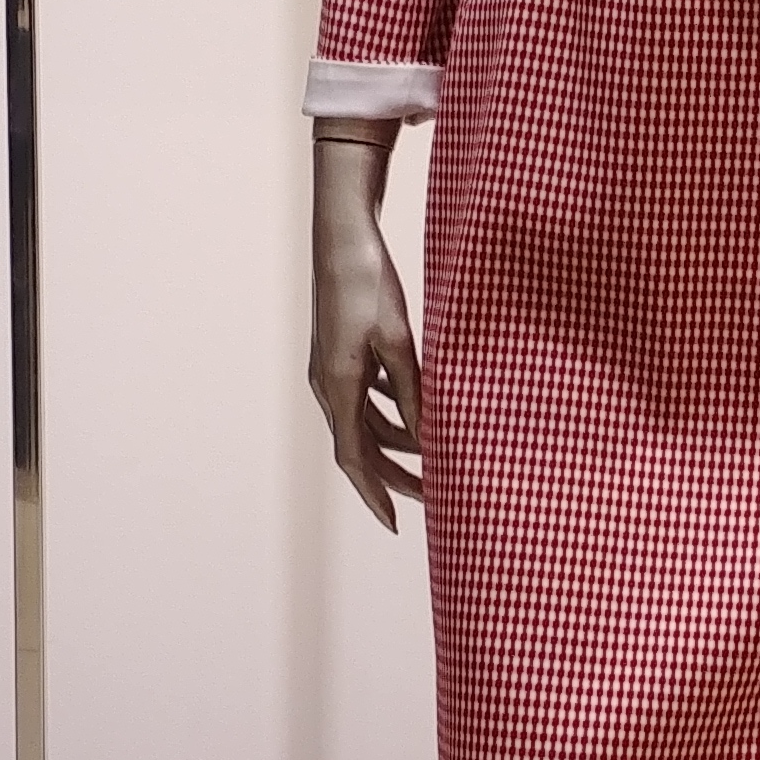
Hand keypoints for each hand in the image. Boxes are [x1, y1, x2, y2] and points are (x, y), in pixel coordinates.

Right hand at [309, 132, 422, 530]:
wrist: (343, 235)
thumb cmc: (370, 283)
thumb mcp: (400, 341)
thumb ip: (413, 392)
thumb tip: (428, 438)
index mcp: (337, 386)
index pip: (354, 459)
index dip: (376, 494)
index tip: (397, 524)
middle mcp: (328, 384)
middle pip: (360, 447)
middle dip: (393, 477)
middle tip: (430, 500)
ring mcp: (332, 368)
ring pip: (364, 422)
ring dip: (395, 444)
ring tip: (431, 461)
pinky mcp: (342, 352)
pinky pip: (366, 396)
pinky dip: (391, 412)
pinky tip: (416, 413)